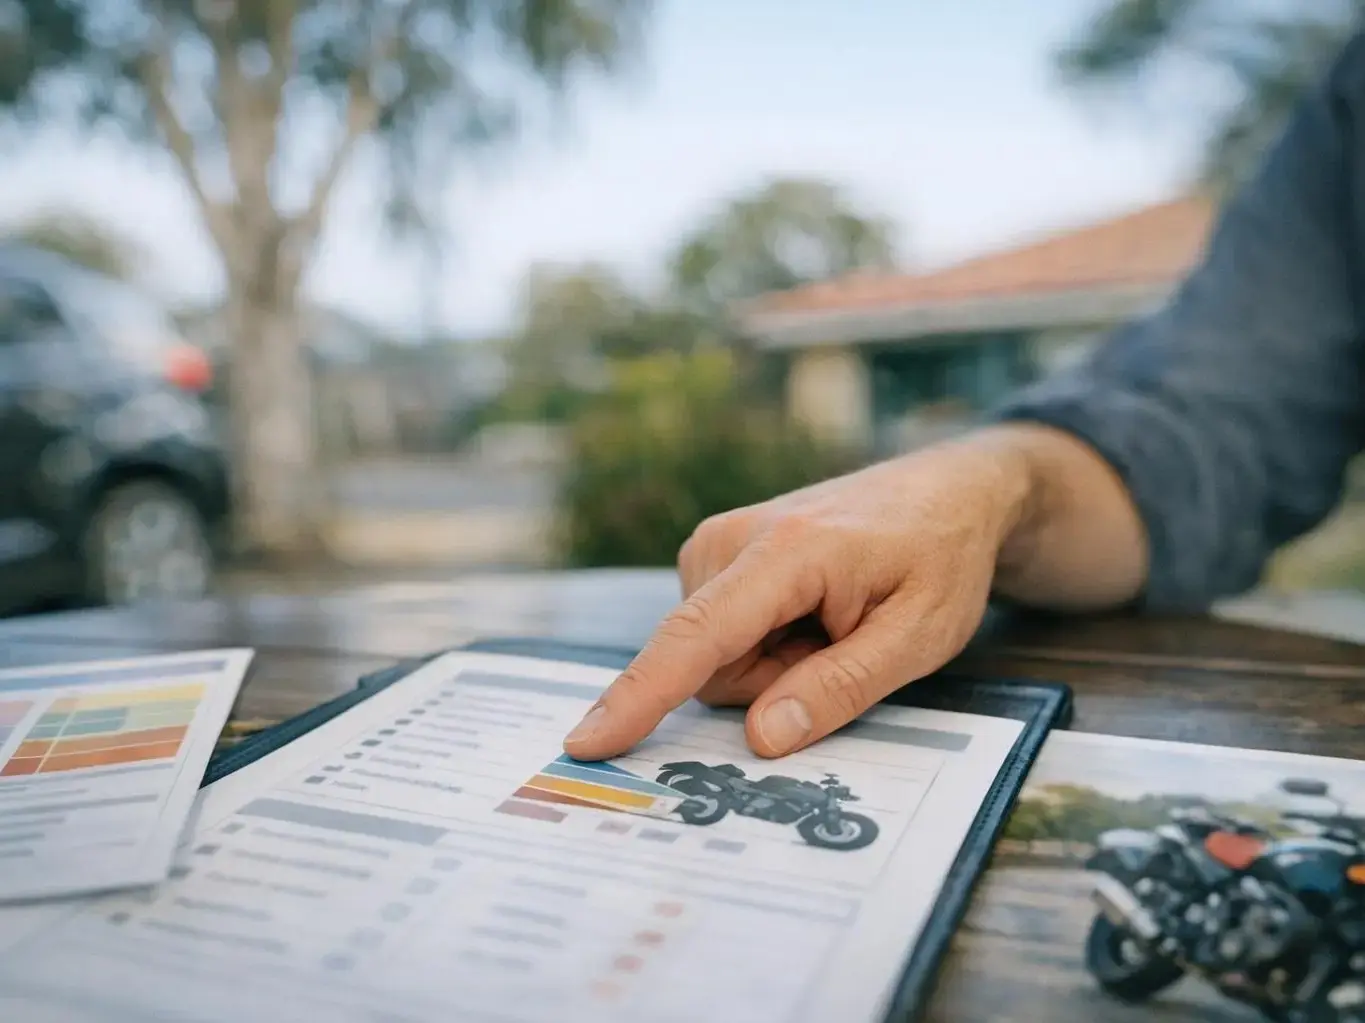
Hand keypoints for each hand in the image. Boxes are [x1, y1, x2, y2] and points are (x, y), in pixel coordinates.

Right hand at [561, 427, 1044, 760]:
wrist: (947, 490)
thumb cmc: (941, 558)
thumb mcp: (919, 636)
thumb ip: (839, 688)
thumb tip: (759, 740)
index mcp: (784, 553)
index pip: (695, 638)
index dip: (640, 697)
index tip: (587, 741)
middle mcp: (731, 538)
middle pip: (710, 666)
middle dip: (771, 684)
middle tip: (844, 645)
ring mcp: (718, 541)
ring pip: (713, 657)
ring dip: (772, 662)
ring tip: (833, 621)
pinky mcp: (717, 552)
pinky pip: (719, 635)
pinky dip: (765, 641)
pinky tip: (813, 610)